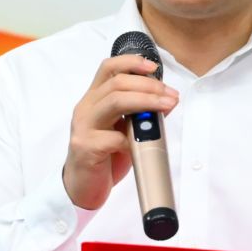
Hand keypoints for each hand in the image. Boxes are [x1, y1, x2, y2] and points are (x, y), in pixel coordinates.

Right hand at [61, 53, 176, 211]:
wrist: (81, 187)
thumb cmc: (103, 157)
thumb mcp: (124, 130)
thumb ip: (140, 114)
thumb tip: (167, 100)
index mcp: (94, 99)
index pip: (109, 68)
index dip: (131, 62)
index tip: (153, 68)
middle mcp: (86, 108)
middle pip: (117, 83)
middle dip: (149, 86)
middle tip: (170, 96)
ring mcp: (84, 127)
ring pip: (116, 101)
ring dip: (146, 101)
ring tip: (165, 107)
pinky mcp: (86, 147)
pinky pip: (115, 137)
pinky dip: (133, 139)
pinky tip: (140, 145)